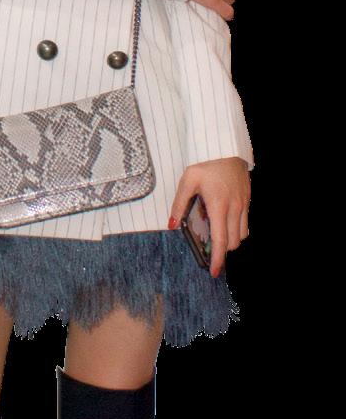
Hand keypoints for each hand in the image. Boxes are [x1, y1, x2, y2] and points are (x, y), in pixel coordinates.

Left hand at [168, 158, 250, 278]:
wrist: (225, 146)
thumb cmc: (205, 163)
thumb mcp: (187, 181)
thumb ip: (179, 204)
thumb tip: (171, 225)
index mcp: (219, 206)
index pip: (220, 240)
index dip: (217, 259)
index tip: (213, 271)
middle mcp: (234, 208)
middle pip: (233, 242)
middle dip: (222, 251)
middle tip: (210, 252)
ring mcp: (243, 204)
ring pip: (242, 235)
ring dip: (231, 240)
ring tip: (218, 237)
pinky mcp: (247, 199)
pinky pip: (246, 223)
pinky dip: (237, 230)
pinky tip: (225, 224)